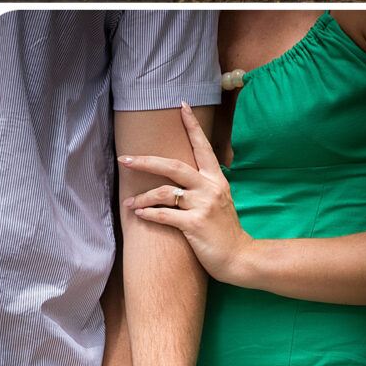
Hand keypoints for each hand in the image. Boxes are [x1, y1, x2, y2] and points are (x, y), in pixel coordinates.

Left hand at [119, 104, 252, 283]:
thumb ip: (205, 186)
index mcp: (217, 180)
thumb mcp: (220, 201)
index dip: (192, 126)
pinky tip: (138, 214)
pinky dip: (148, 214)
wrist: (241, 258)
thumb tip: (184, 177)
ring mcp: (203, 206)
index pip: (203, 146)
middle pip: (173, 166)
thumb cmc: (226, 232)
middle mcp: (211, 188)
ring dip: (142, 197)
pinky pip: (164, 215)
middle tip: (124, 158)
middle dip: (145, 161)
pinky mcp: (195, 225)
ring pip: (164, 192)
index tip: (181, 106)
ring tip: (129, 204)